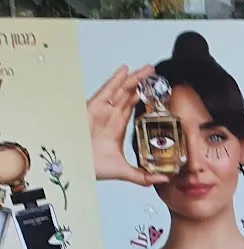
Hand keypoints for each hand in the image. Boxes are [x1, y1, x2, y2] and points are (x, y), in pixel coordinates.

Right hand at [87, 65, 169, 185]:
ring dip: (134, 78)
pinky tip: (125, 70)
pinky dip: (115, 80)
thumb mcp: (124, 170)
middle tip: (154, 71)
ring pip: (121, 90)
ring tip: (147, 69)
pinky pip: (106, 91)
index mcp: (118, 126)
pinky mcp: (93, 108)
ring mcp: (103, 111)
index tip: (157, 87)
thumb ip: (143, 176)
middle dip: (142, 82)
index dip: (145, 95)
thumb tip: (163, 180)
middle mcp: (111, 116)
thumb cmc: (92, 166)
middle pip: (129, 94)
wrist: (75, 167)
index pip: (134, 106)